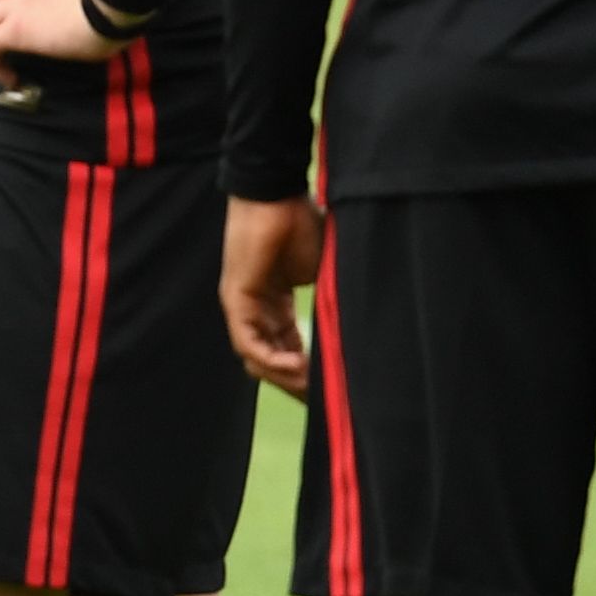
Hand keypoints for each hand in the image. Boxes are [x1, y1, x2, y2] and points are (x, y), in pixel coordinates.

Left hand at [221, 193, 326, 396]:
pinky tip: (296, 366)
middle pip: (271, 362)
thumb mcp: (324, 273)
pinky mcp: (236, 299)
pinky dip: (272, 359)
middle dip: (298, 384)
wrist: (279, 194)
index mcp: (275, 306)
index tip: (331, 390)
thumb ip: (332, 302)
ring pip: (257, 359)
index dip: (308, 374)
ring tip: (313, 387)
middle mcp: (256, 310)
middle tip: (323, 400)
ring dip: (285, 377)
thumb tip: (359, 333)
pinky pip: (248, 342)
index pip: (287, 351)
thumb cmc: (302, 223)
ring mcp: (243, 306)